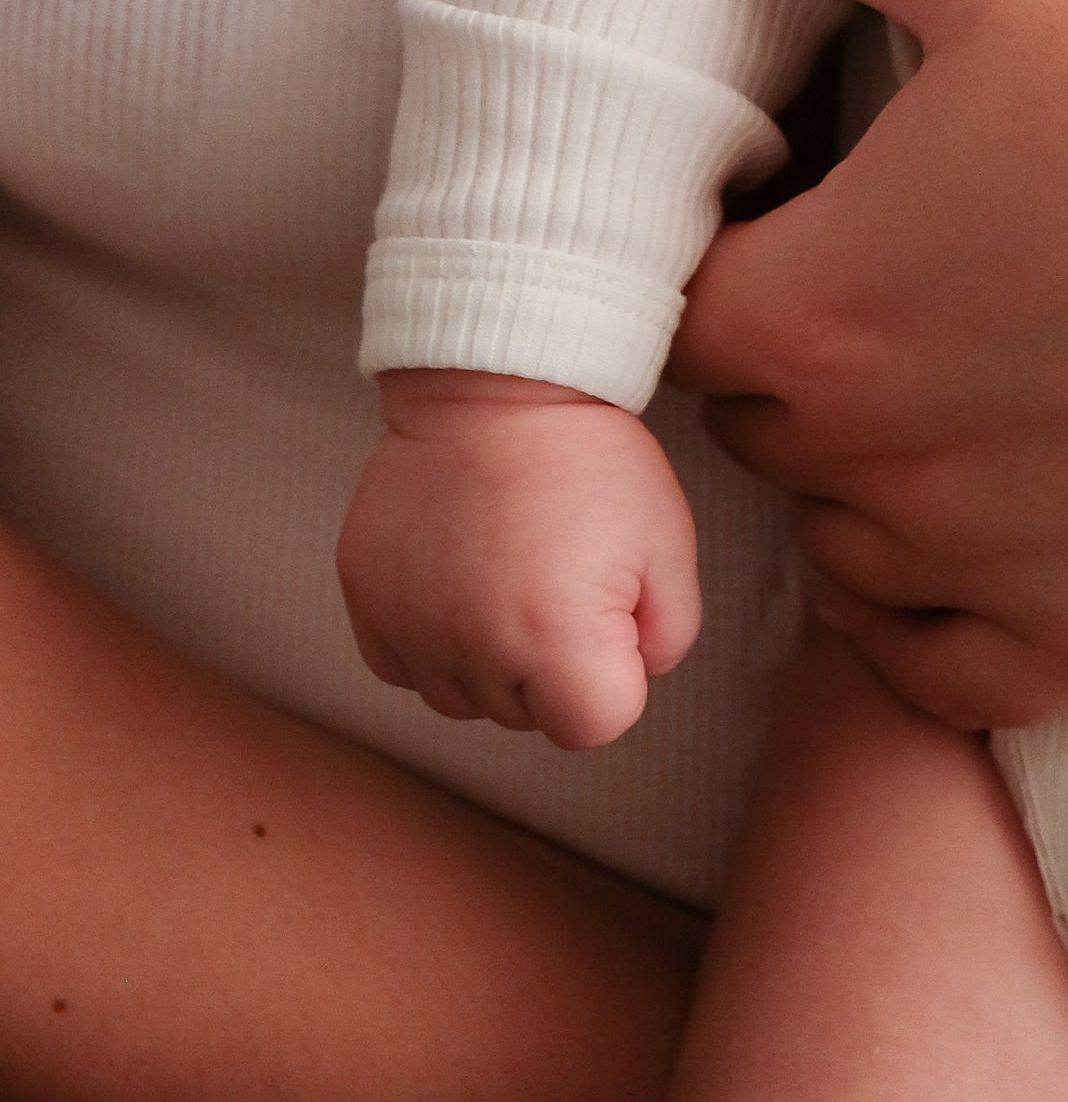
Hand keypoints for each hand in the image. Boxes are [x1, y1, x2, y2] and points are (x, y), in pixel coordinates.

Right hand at [337, 372, 702, 747]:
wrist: (495, 377)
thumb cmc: (590, 455)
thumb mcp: (668, 540)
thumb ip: (669, 634)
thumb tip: (632, 675)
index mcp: (555, 641)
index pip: (595, 725)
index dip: (616, 671)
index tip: (610, 606)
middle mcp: (472, 650)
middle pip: (527, 714)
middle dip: (555, 661)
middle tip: (561, 568)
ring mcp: (408, 627)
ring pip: (463, 696)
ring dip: (490, 653)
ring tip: (510, 563)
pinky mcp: (364, 599)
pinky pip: (403, 663)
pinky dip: (431, 634)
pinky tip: (459, 570)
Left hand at [662, 0, 1067, 730]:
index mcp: (808, 318)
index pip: (677, 310)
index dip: (733, 245)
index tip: (806, 194)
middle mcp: (868, 473)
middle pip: (762, 429)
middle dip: (804, 353)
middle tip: (904, 263)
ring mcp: (988, 571)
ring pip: (848, 551)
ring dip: (874, 479)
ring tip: (970, 369)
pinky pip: (954, 667)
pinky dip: (956, 605)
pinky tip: (1014, 504)